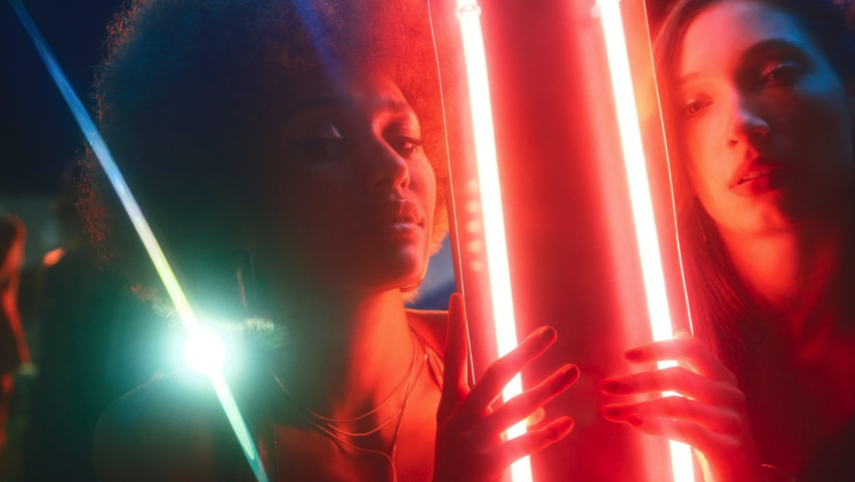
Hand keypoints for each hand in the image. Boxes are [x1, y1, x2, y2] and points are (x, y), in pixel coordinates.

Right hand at [433, 293, 578, 481]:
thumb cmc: (457, 466)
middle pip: (496, 374)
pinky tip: (566, 422)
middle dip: (524, 351)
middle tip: (549, 331)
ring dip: (548, 386)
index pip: (453, 357)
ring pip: (518, 407)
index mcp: (450, 405)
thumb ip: (497, 413)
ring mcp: (475, 439)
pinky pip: (525, 443)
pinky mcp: (490, 462)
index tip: (457, 296)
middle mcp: (460, 417)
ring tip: (571, 371)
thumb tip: (540, 405)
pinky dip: (546, 432)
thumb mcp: (464, 433)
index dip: (455, 327)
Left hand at [600, 332, 765, 481]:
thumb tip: (679, 330)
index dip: (659, 348)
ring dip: (639, 405)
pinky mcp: (729, 449)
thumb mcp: (708, 398)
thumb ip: (694, 368)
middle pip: (678, 376)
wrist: (746, 478)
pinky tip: (634, 422)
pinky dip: (656, 425)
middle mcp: (730, 396)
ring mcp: (731, 422)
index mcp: (723, 379)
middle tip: (607, 387)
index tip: (628, 356)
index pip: (691, 349)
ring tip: (611, 411)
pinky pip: (687, 431)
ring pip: (678, 404)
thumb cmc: (720, 435)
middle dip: (638, 381)